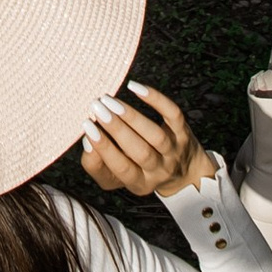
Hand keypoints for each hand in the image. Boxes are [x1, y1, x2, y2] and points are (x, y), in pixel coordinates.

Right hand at [79, 77, 213, 201]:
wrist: (183, 172)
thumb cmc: (136, 170)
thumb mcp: (113, 178)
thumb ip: (94, 164)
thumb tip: (88, 140)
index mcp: (140, 183)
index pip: (122, 168)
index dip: (105, 148)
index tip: (88, 126)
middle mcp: (160, 170)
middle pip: (141, 152)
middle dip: (117, 129)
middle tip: (97, 108)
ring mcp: (174, 151)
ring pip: (155, 135)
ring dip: (132, 117)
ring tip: (110, 101)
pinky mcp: (183, 132)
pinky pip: (173, 114)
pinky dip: (156, 100)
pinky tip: (135, 88)